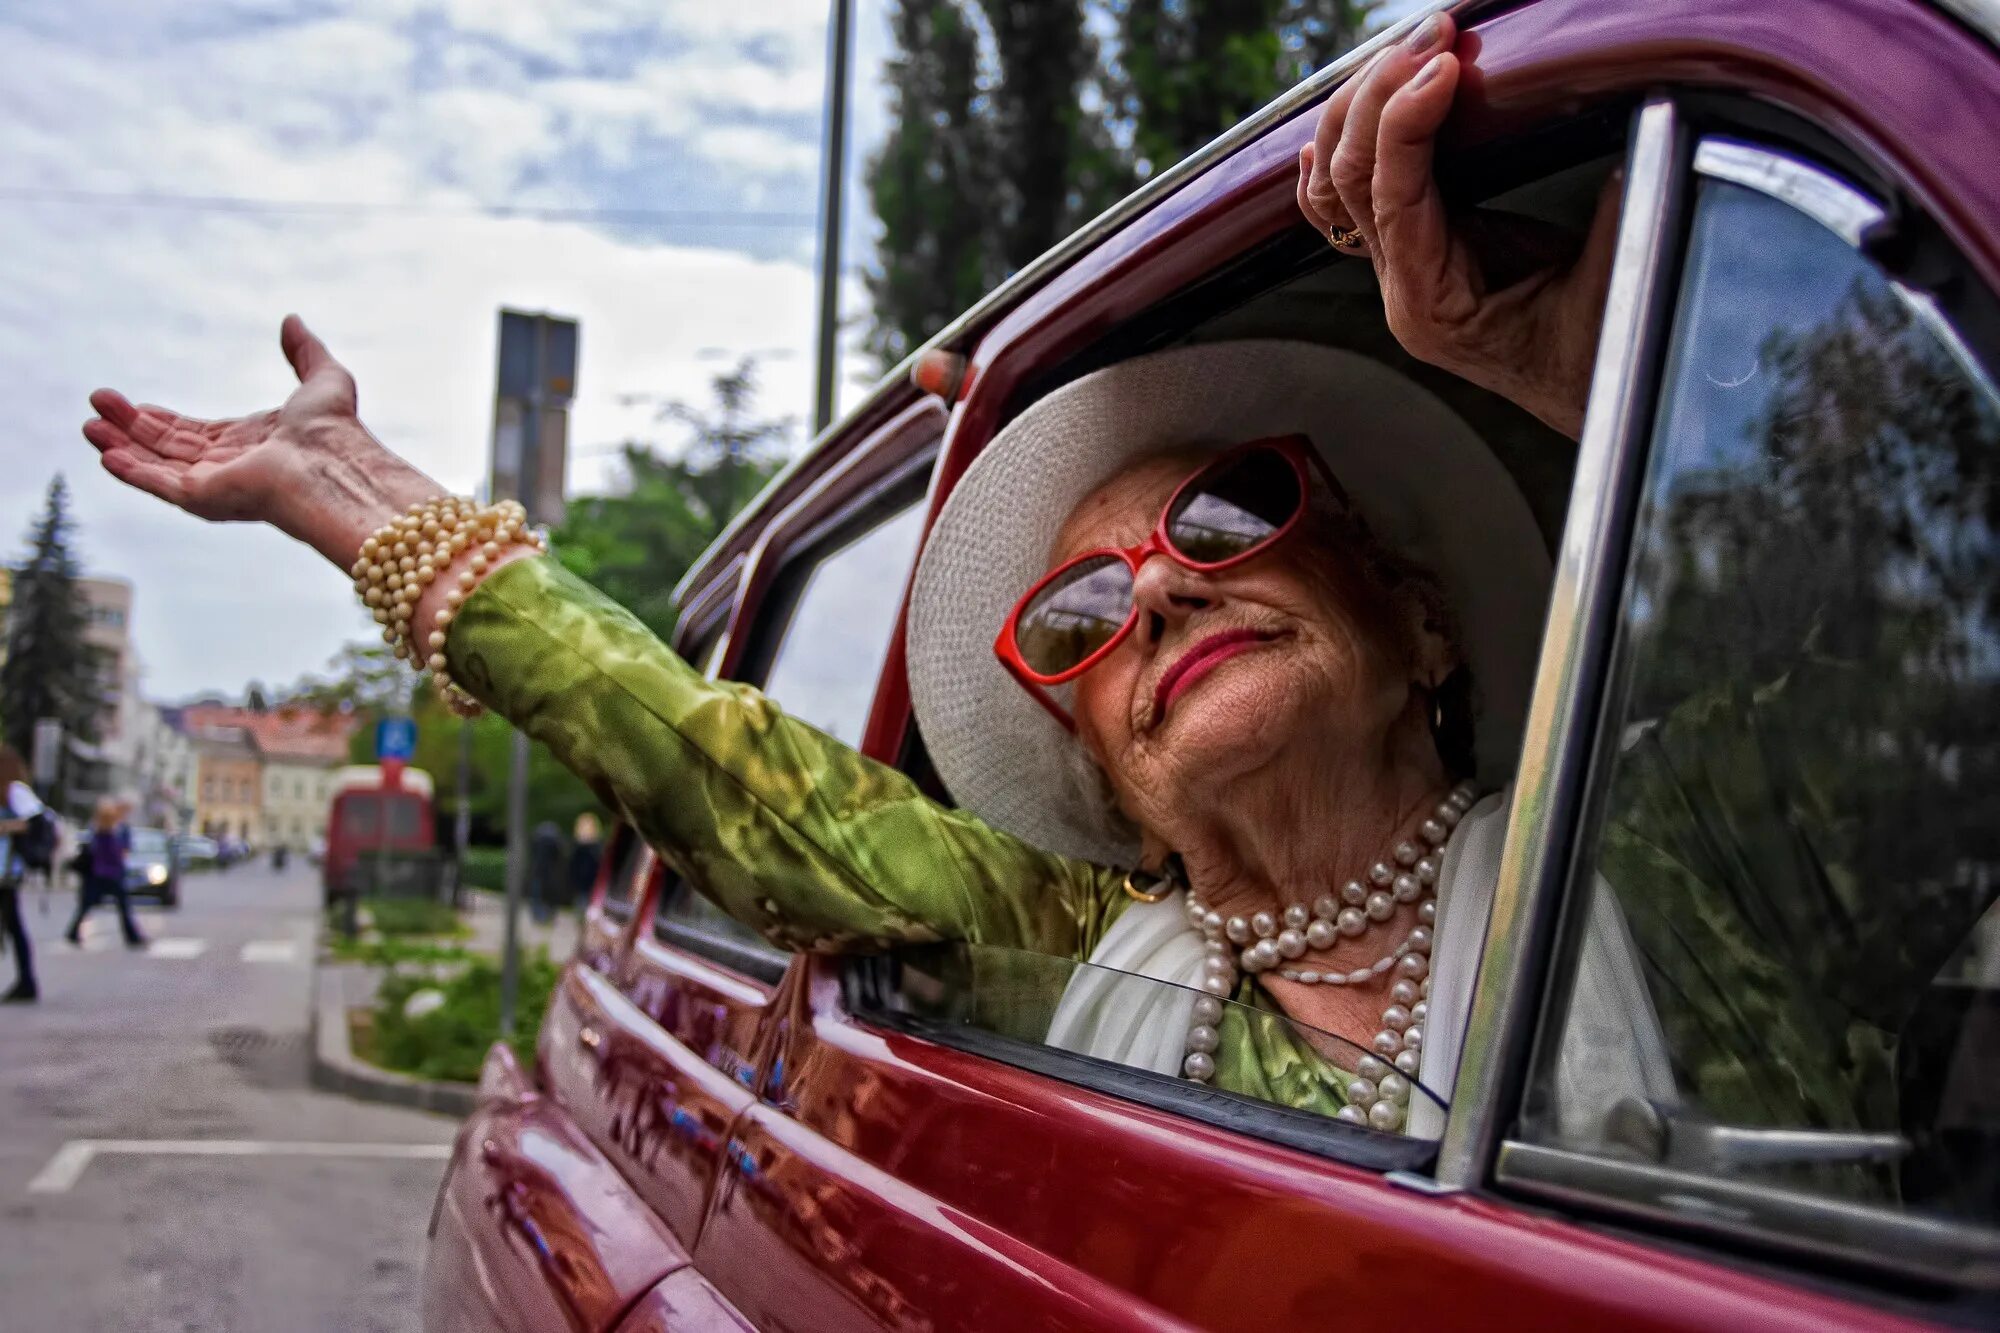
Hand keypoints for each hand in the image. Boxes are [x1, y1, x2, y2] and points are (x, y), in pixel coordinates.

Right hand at [82, 316, 438, 566]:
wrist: (336, 463)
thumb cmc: (336, 430)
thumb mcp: (323, 378)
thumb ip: (305, 351)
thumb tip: (292, 319)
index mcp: (252, 444)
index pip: (195, 435)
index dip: (161, 420)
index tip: (130, 404)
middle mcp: (231, 468)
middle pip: (168, 449)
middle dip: (130, 428)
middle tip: (97, 405)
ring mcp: (216, 486)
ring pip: (157, 466)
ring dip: (121, 446)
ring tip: (88, 427)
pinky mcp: (205, 499)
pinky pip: (160, 486)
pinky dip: (131, 472)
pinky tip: (106, 456)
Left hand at [1296, 13, 1621, 438]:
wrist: (1609, 408)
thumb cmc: (1615, 360)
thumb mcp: (1624, 277)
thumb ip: (1625, 200)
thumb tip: (1650, 115)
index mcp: (1434, 306)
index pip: (1392, 198)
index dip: (1406, 120)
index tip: (1444, 63)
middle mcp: (1402, 291)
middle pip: (1349, 180)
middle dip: (1380, 95)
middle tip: (1430, 35)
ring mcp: (1404, 275)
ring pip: (1340, 184)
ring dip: (1364, 108)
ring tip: (1406, 47)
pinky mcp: (1421, 256)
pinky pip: (1356, 200)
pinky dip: (1348, 148)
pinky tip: (1348, 111)